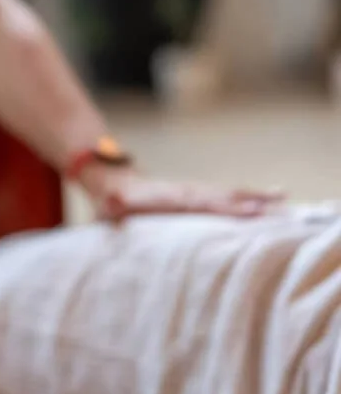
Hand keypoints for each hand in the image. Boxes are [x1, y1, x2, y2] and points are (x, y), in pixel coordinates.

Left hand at [83, 166, 284, 222]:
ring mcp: (194, 192)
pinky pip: (226, 196)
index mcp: (169, 197)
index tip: (248, 210)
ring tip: (283, 199)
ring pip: (228, 193)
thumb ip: (113, 205)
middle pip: (222, 194)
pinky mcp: (198, 196)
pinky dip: (248, 197)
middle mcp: (186, 192)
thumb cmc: (111, 202)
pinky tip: (269, 200)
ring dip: (255, 196)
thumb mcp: (109, 205)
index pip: (202, 202)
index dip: (224, 206)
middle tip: (278, 205)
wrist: (114, 182)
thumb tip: (114, 202)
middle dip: (249, 199)